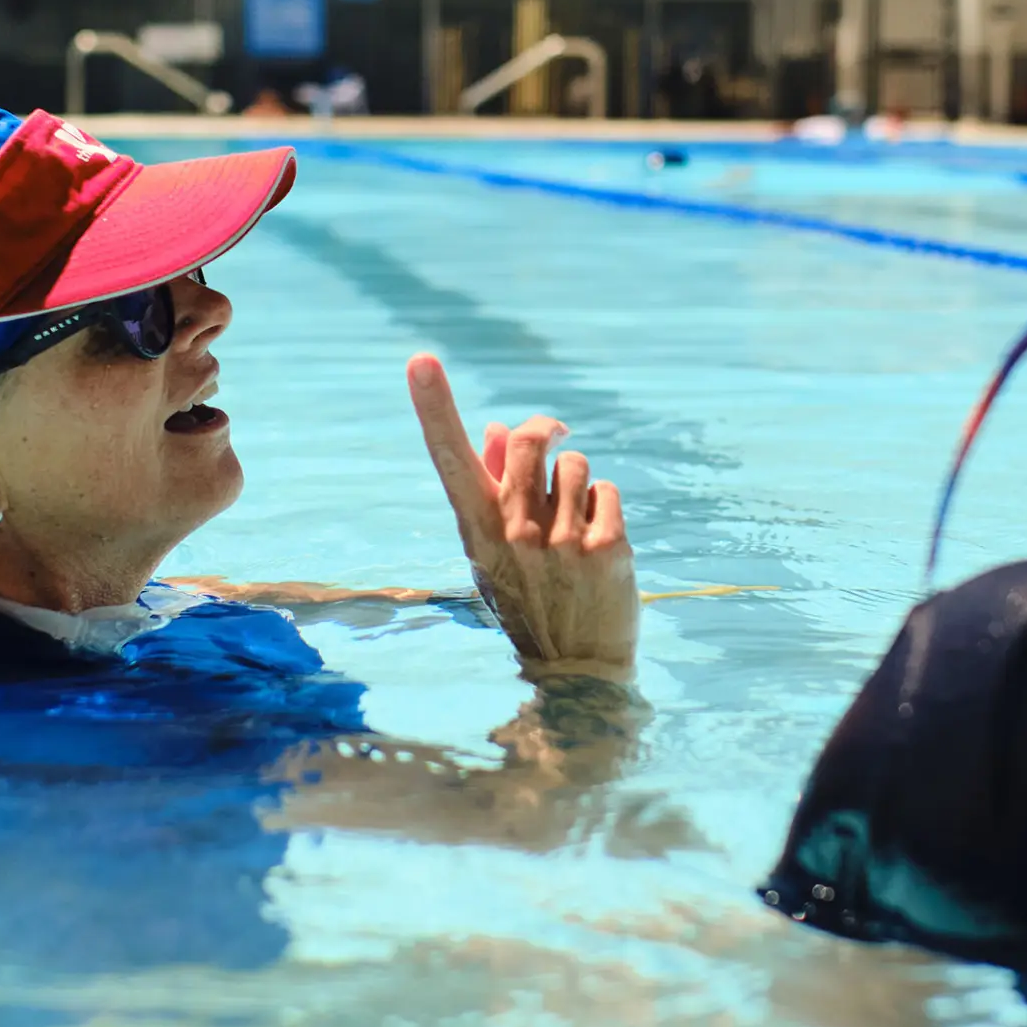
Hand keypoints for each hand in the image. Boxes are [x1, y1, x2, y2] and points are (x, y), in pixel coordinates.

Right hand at [407, 355, 637, 681]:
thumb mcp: (499, 549)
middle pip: (530, 439)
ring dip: (578, 482)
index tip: (419, 359)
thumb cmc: (531, 598)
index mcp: (478, 529)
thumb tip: (503, 427)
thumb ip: (498, 487)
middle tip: (557, 434)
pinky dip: (605, 506)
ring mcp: (561, 542)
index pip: (450, 458)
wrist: (577, 667)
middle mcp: (514, 532)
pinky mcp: (607, 548)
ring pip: (576, 463)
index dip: (434, 406)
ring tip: (575, 524)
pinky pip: (607, 490)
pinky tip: (598, 542)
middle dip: (546, 429)